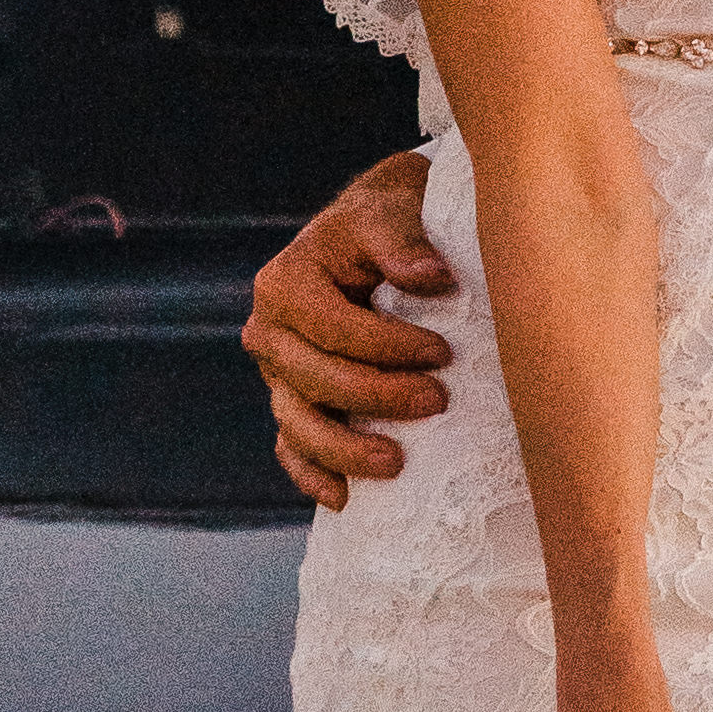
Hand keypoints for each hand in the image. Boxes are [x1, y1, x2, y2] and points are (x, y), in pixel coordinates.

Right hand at [242, 154, 462, 505]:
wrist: (377, 230)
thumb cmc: (389, 219)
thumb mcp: (391, 213)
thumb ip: (404, 241)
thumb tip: (431, 277)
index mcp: (285, 283)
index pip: (334, 329)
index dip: (388, 347)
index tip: (443, 353)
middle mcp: (269, 331)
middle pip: (316, 380)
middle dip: (378, 397)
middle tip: (438, 402)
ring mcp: (277, 374)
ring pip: (298, 424)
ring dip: (344, 451)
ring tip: (396, 463)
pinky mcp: (291, 403)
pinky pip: (292, 448)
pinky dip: (314, 475)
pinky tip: (346, 498)